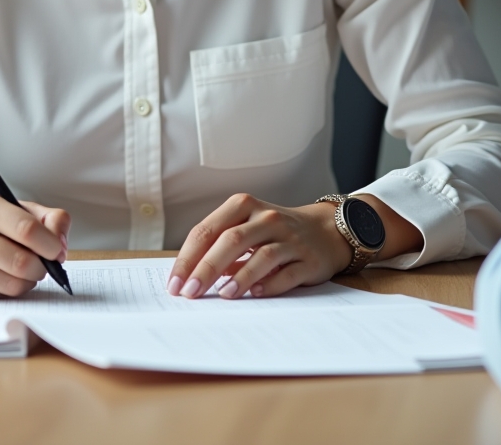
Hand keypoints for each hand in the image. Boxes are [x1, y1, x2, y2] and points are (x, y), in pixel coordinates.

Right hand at [0, 188, 69, 298]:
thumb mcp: (3, 204)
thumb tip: (62, 242)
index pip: (27, 229)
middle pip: (22, 262)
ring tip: (23, 269)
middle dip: (42, 267)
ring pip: (12, 285)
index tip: (58, 250)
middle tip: (43, 264)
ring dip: (27, 281)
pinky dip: (6, 288)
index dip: (51, 244)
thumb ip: (41, 217)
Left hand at [168, 194, 353, 299]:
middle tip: (190, 293)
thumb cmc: (274, 232)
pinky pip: (287, 273)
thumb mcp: (246, 229)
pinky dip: (270, 284)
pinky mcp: (309, 258)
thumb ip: (220, 247)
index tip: (174, 283)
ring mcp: (289, 237)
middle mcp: (266, 218)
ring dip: (239, 277)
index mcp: (243, 206)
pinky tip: (255, 294)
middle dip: (206, 268)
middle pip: (230, 241)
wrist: (325, 230)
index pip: (207, 230)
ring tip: (222, 295)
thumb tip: (190, 277)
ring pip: (261, 256)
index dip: (187, 258)